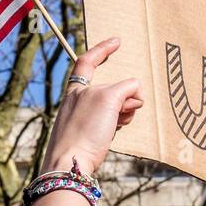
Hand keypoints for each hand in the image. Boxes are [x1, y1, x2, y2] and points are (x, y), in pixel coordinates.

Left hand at [40, 36, 143, 175]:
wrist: (70, 163)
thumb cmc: (84, 130)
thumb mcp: (108, 99)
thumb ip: (124, 88)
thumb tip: (135, 90)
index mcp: (77, 87)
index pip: (89, 60)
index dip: (103, 49)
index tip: (117, 42)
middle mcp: (78, 100)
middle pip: (109, 87)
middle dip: (125, 93)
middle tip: (133, 104)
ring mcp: (83, 118)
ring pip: (112, 106)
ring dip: (124, 109)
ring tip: (124, 120)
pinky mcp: (88, 135)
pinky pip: (108, 122)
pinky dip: (117, 122)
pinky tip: (118, 130)